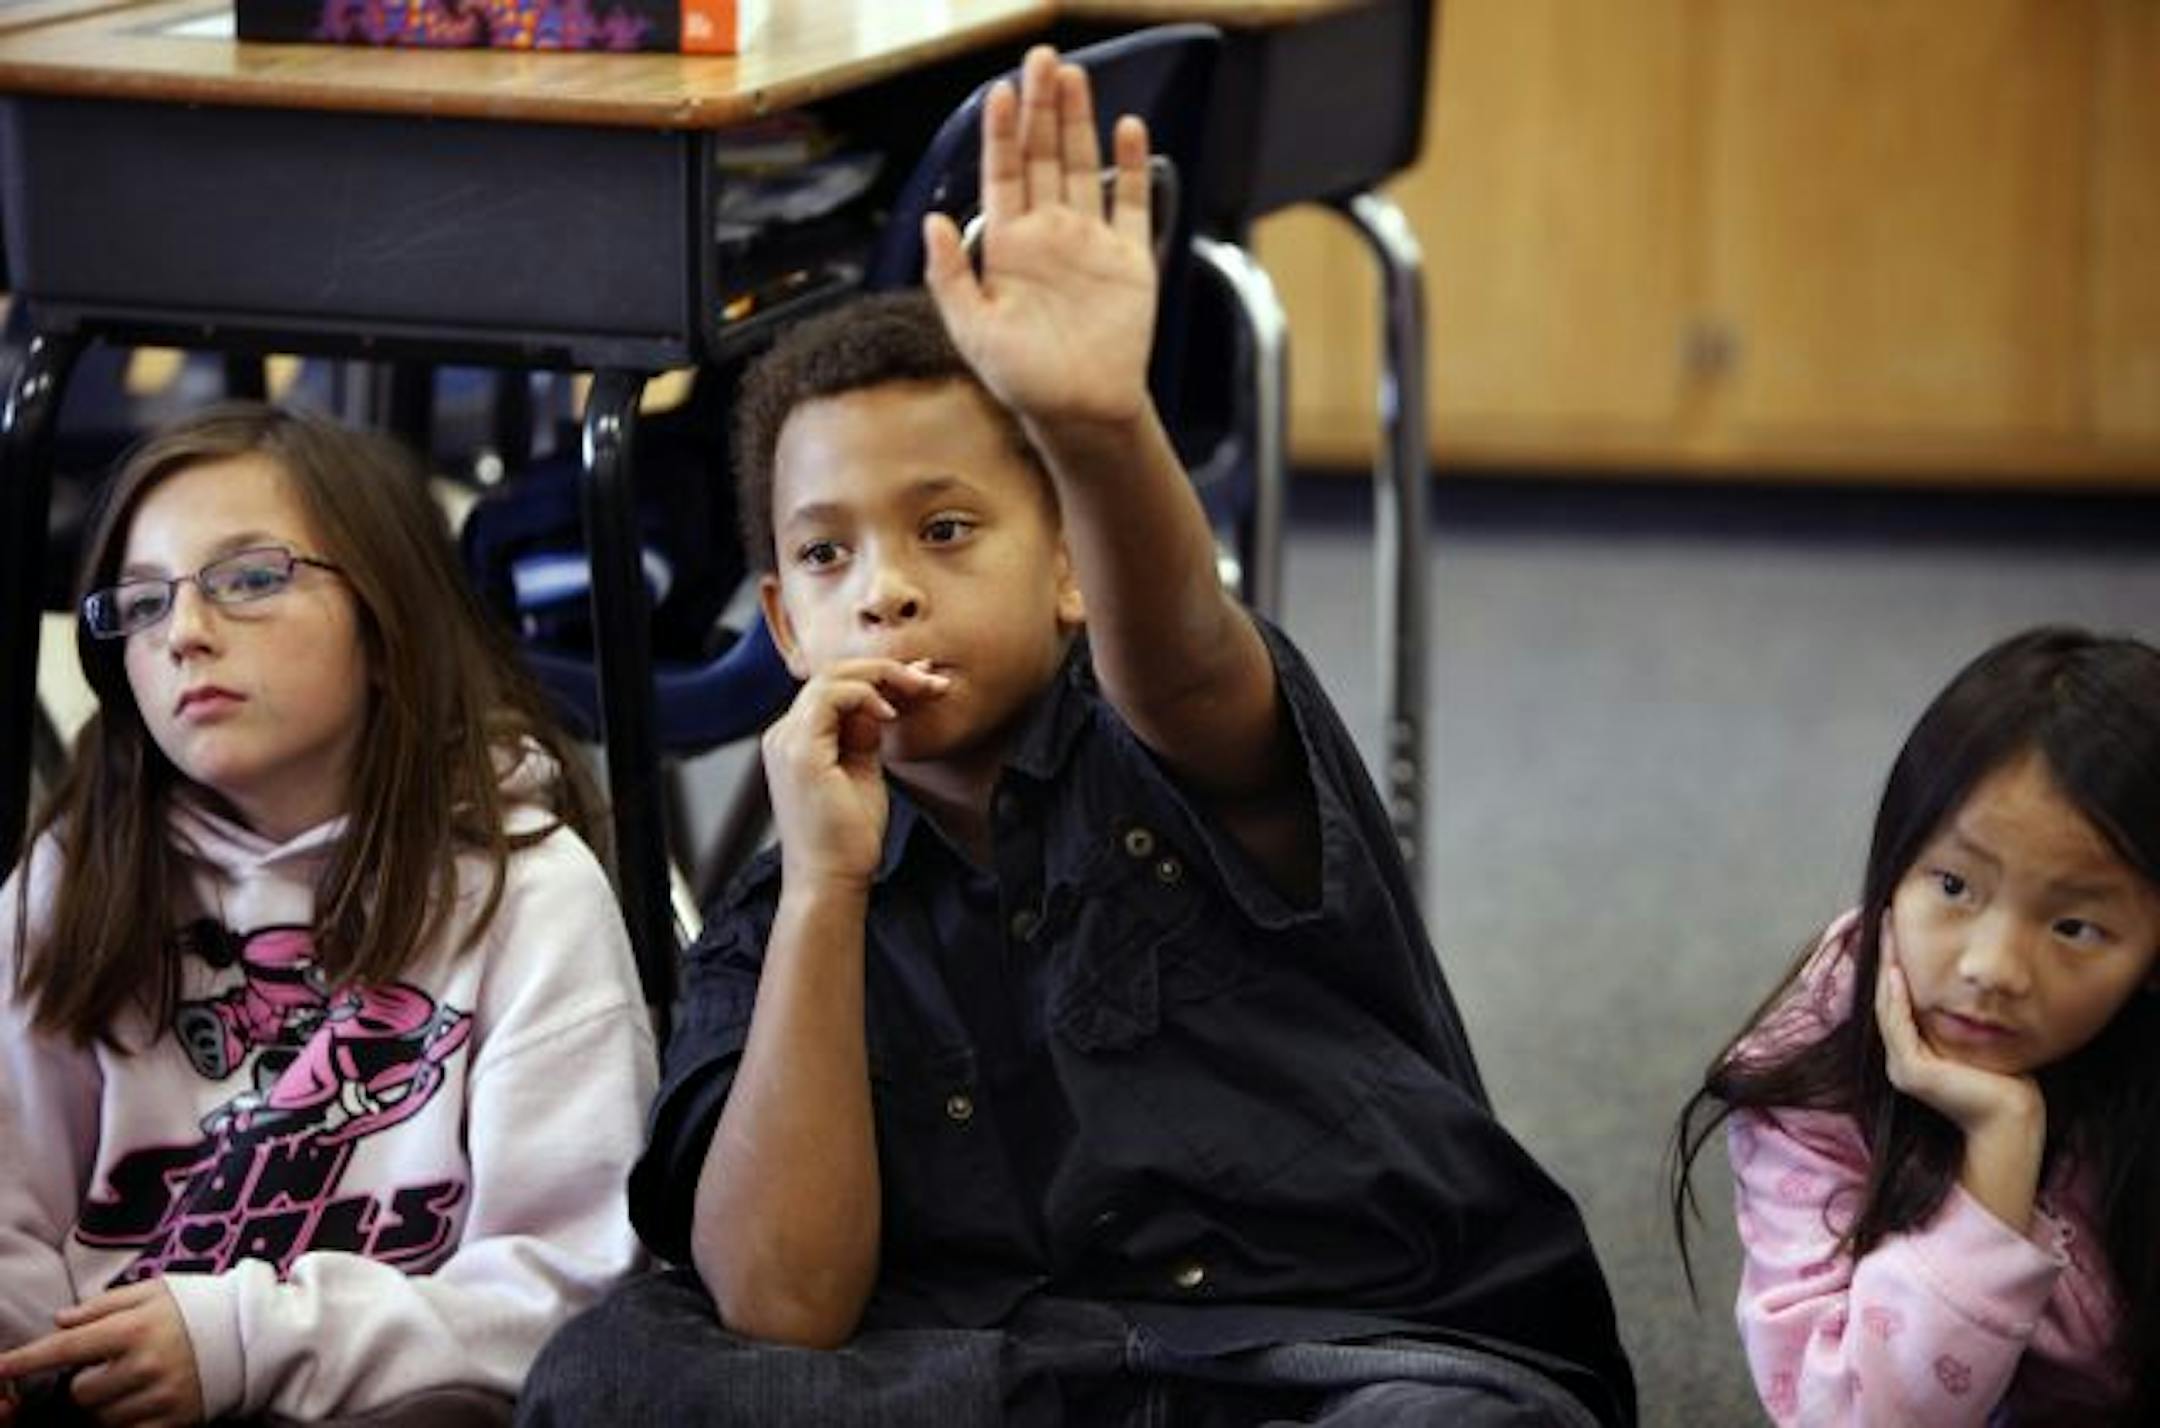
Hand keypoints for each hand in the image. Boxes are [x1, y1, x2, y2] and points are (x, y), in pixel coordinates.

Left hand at [0, 1281, 203, 1426]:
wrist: (256, 1336)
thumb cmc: (201, 1307)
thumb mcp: (155, 1291)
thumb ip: (103, 1305)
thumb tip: (58, 1321)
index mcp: (136, 1328)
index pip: (67, 1348)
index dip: (27, 1360)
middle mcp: (146, 1364)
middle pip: (81, 1393)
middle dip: (88, 1383)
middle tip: (113, 1368)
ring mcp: (161, 1397)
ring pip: (102, 1418)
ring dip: (108, 1404)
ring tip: (136, 1383)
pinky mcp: (176, 1421)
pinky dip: (128, 1421)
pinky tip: (145, 1402)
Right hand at [761, 658, 947, 887]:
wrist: (832, 880)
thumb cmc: (848, 839)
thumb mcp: (863, 774)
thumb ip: (865, 737)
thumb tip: (879, 705)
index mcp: (797, 742)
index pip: (835, 690)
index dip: (880, 679)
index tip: (922, 682)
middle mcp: (784, 736)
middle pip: (832, 675)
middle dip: (887, 671)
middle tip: (931, 680)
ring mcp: (787, 741)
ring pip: (831, 678)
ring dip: (882, 677)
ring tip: (919, 690)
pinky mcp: (799, 751)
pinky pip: (831, 697)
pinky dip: (865, 696)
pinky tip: (891, 714)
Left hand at [924, 45, 1158, 429]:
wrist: (1079, 412)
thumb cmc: (1022, 379)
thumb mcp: (971, 330)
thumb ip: (949, 275)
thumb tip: (930, 221)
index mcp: (1007, 246)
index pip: (1003, 174)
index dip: (1002, 133)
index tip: (1000, 93)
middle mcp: (1048, 235)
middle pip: (1044, 157)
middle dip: (1041, 108)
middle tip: (1041, 59)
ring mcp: (1089, 242)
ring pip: (1084, 167)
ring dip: (1079, 122)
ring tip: (1073, 77)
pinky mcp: (1129, 259)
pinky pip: (1132, 203)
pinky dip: (1133, 167)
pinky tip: (1130, 130)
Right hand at [1873, 927, 2043, 1136]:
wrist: (2013, 1121)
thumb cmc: (2007, 1084)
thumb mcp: (1980, 1041)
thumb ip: (1964, 1019)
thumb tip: (1969, 985)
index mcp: (1913, 1055)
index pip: (1897, 1000)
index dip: (1895, 963)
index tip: (1898, 927)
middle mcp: (1901, 1061)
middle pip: (1886, 998)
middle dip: (1886, 956)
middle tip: (1886, 918)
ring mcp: (1902, 1068)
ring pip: (1886, 1007)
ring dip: (1886, 968)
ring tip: (1887, 934)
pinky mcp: (1912, 1071)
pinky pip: (1897, 1025)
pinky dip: (1895, 996)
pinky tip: (1898, 971)